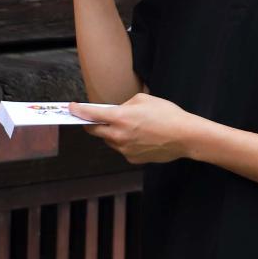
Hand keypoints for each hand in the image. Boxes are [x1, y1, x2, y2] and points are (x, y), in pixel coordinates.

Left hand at [71, 94, 193, 164]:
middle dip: (92, 124)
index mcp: (120, 118)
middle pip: (95, 131)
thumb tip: (116, 111)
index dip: (78, 111)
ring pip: (109, 141)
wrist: (185, 136)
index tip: (72, 108)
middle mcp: (119, 135)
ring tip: (130, 126)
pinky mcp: (132, 159)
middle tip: (95, 118)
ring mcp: (125, 149)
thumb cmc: (167, 114)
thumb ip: (124, 105)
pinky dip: (125, 142)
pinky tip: (140, 137)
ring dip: (112, 133)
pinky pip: (122, 149)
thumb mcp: (143, 99)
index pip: (91, 114)